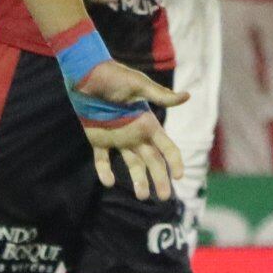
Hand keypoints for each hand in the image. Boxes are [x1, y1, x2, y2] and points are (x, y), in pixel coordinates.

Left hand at [73, 60, 184, 200]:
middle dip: (160, 179)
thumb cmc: (114, 76)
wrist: (85, 75)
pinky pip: (103, 159)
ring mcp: (117, 138)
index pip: (167, 147)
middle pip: (153, 161)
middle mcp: (135, 134)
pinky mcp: (98, 139)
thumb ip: (160, 95)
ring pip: (132, 164)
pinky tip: (108, 182)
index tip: (179, 176)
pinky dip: (105, 171)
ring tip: (142, 197)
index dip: (175, 161)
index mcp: (148, 123)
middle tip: (165, 197)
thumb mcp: (138, 85)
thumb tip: (188, 97)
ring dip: (138, 180)